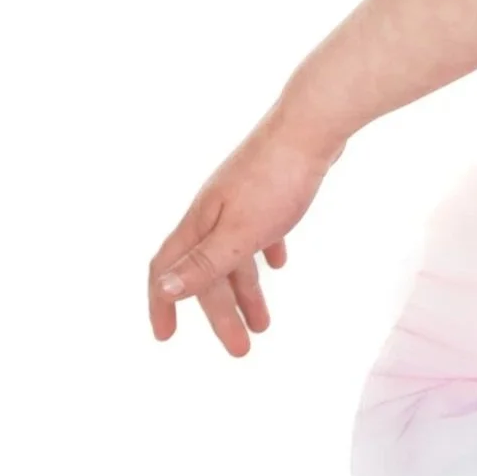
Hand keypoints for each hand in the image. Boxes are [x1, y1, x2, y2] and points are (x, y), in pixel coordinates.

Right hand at [149, 114, 344, 357]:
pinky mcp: (270, 189)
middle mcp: (213, 212)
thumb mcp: (241, 232)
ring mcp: (241, 199)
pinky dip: (264, 252)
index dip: (163, 304)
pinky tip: (278, 265)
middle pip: (208, 271)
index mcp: (200, 224)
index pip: (167, 270)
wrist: (313, 126)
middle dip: (220, 313)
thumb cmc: (277, 180)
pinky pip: (260, 230)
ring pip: (236, 254)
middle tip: (241, 350)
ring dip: (247, 291)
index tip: (166, 337)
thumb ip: (205, 263)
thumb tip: (164, 290)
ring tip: (264, 324)